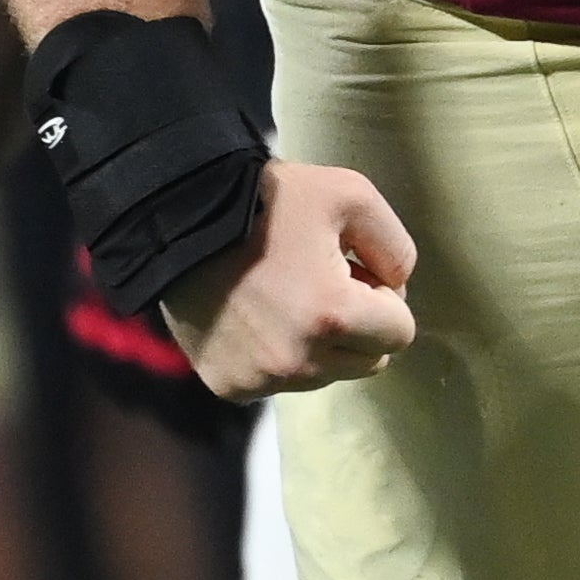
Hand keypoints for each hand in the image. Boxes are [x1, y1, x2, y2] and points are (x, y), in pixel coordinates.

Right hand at [159, 159, 416, 399]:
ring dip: (320, 343)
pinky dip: (279, 354)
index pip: (400, 333)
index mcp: (332, 316)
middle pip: (367, 361)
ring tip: (287, 293)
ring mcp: (259, 379)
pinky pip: (279, 381)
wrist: (179, 215)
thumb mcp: (350, 194)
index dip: (385, 296)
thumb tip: (398, 287)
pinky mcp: (229, 385)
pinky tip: (257, 313)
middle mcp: (296, 362)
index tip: (355, 269)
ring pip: (325, 375)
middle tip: (325, 280)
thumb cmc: (267, 200)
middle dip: (359, 324)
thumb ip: (395, 245)